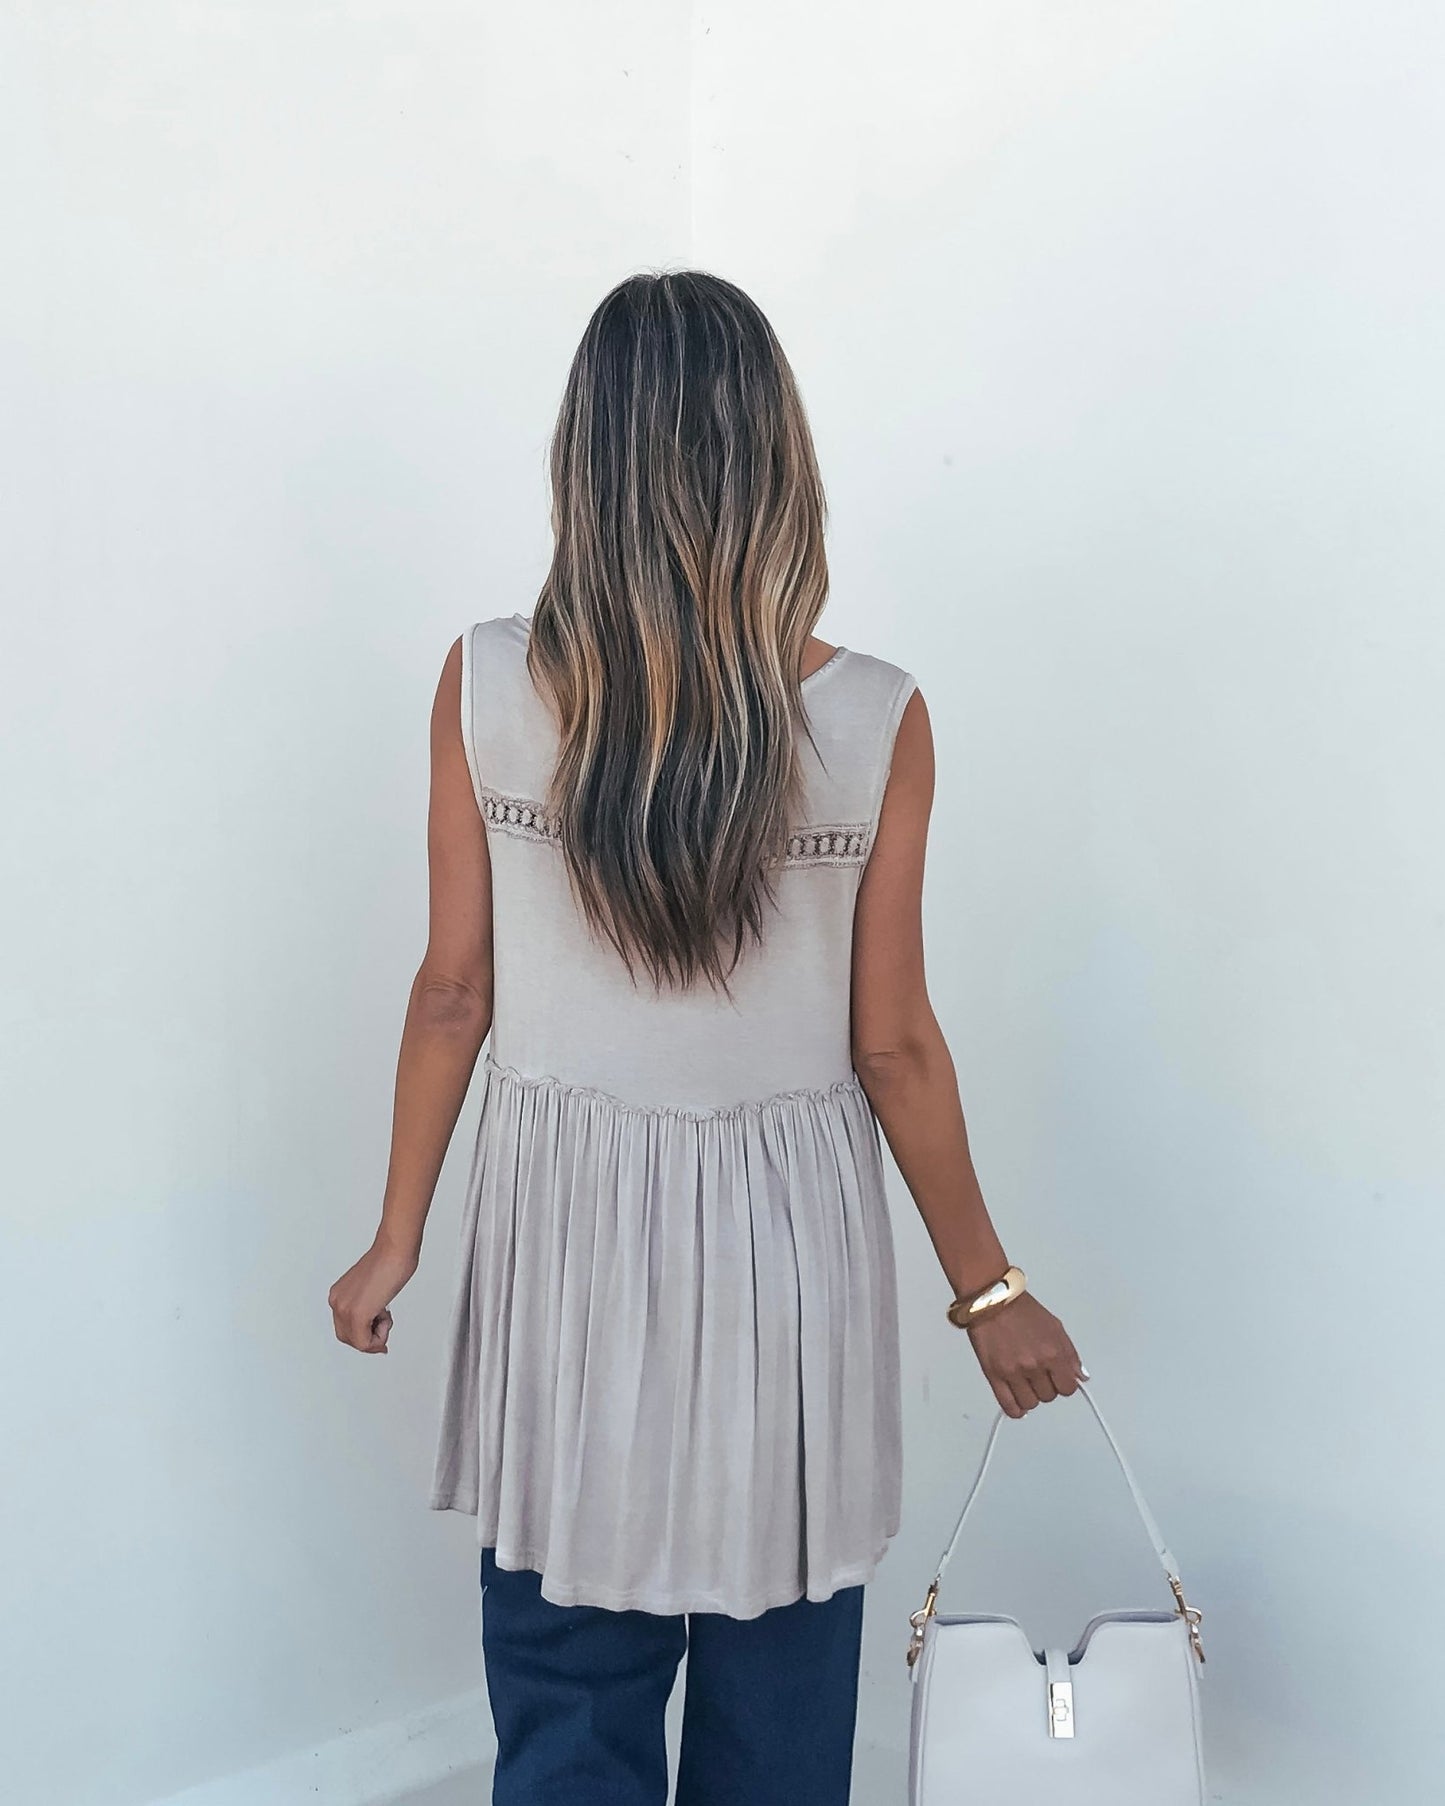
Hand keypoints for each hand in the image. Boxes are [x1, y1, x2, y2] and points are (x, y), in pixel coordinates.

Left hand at [328, 1237, 417, 1354]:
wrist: (395, 1250)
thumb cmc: (390, 1261)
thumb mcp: (370, 1287)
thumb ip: (366, 1302)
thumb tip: (374, 1315)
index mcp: (338, 1294)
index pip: (345, 1327)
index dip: (365, 1332)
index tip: (379, 1328)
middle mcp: (337, 1302)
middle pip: (349, 1338)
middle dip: (370, 1337)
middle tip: (384, 1324)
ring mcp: (345, 1309)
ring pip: (358, 1342)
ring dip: (376, 1336)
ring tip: (385, 1314)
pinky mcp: (358, 1314)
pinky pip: (365, 1343)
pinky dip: (379, 1338)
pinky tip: (386, 1316)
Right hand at [965, 1293, 1085, 1418]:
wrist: (992, 1300)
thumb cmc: (1021, 1310)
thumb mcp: (1055, 1327)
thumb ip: (1070, 1355)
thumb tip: (1080, 1376)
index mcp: (1052, 1353)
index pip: (1068, 1388)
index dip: (1063, 1383)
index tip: (1058, 1378)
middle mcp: (1034, 1365)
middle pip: (1049, 1396)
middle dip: (1046, 1387)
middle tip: (1039, 1374)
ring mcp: (1013, 1373)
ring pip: (1030, 1404)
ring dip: (1030, 1396)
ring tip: (1026, 1382)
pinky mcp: (993, 1375)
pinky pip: (1009, 1406)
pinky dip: (1016, 1410)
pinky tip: (1017, 1403)